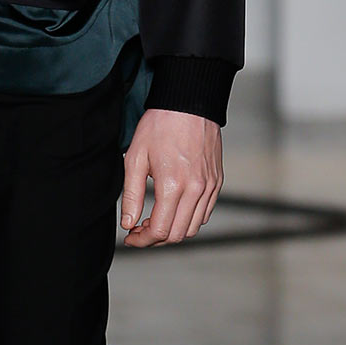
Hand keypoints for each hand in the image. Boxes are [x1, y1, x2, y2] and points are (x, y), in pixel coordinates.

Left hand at [121, 108, 222, 247]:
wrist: (188, 104)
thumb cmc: (160, 126)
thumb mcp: (135, 159)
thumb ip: (132, 195)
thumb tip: (128, 223)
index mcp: (173, 186)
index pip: (160, 231)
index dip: (142, 240)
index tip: (131, 236)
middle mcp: (196, 190)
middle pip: (177, 235)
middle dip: (155, 238)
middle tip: (139, 228)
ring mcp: (210, 186)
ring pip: (193, 228)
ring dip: (172, 230)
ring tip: (155, 218)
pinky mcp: (217, 181)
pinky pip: (205, 213)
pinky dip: (189, 219)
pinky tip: (173, 208)